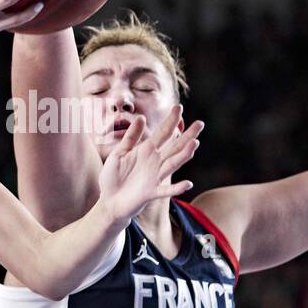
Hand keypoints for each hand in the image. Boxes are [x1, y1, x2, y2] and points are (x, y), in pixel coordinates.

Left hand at [96, 106, 203, 222]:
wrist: (108, 201)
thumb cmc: (112, 177)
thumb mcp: (119, 153)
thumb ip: (130, 138)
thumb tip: (142, 118)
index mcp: (146, 151)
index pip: (162, 133)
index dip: (170, 120)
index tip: (178, 106)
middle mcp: (155, 162)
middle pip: (175, 146)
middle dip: (187, 135)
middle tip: (200, 123)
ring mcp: (155, 178)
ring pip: (173, 164)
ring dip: (184, 155)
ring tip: (194, 143)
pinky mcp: (151, 193)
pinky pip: (166, 191)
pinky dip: (177, 189)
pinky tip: (188, 184)